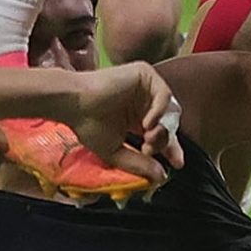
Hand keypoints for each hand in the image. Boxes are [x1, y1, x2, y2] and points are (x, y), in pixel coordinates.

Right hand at [66, 61, 184, 183]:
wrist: (74, 104)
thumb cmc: (88, 126)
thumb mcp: (116, 152)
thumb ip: (139, 164)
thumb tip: (161, 176)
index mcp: (138, 117)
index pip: (163, 133)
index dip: (171, 148)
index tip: (176, 164)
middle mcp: (144, 101)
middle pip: (171, 122)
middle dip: (166, 140)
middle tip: (151, 150)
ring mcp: (145, 87)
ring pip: (171, 110)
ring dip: (163, 128)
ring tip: (147, 138)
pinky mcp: (144, 74)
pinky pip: (164, 94)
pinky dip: (159, 112)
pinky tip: (146, 123)